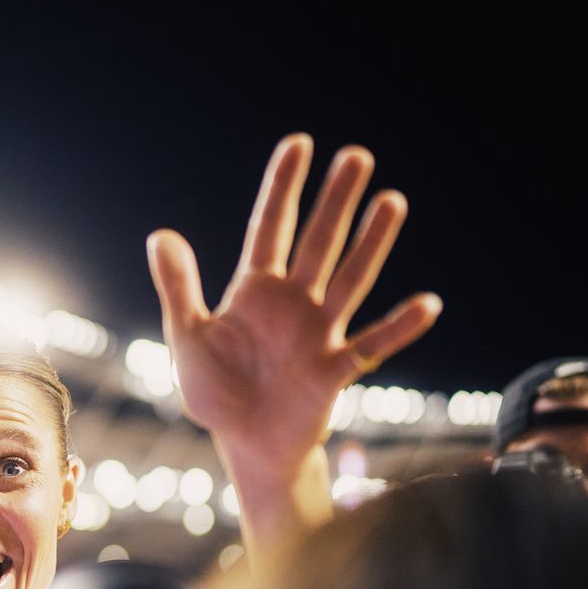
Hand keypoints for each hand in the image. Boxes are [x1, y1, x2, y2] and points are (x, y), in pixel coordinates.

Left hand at [147, 135, 440, 478]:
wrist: (246, 445)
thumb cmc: (215, 392)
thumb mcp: (187, 338)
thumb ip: (178, 289)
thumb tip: (160, 235)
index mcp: (254, 292)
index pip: (269, 228)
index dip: (282, 187)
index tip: (298, 144)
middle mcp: (293, 304)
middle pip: (318, 243)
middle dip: (336, 201)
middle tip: (358, 156)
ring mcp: (318, 334)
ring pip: (350, 281)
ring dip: (371, 244)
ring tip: (392, 201)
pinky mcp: (334, 371)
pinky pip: (372, 345)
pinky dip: (399, 328)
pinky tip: (427, 304)